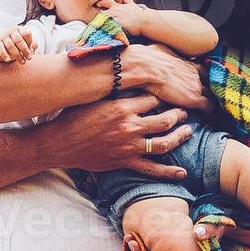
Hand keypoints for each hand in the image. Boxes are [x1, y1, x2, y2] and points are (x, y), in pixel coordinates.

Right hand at [0, 25, 36, 62]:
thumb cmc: (16, 44)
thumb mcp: (26, 42)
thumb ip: (33, 44)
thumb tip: (32, 50)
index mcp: (19, 30)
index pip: (26, 33)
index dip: (30, 43)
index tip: (31, 52)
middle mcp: (11, 31)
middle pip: (18, 39)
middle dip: (25, 50)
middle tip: (29, 58)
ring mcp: (2, 36)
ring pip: (10, 45)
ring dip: (17, 55)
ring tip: (23, 62)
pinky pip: (0, 48)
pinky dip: (4, 54)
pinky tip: (8, 60)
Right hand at [38, 94, 194, 180]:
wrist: (61, 143)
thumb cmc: (74, 117)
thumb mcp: (94, 98)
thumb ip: (114, 92)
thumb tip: (126, 78)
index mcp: (122, 107)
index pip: (152, 99)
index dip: (162, 98)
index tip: (167, 97)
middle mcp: (129, 126)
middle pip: (164, 119)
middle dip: (178, 115)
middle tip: (184, 113)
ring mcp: (129, 146)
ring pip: (164, 142)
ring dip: (179, 136)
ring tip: (188, 131)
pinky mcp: (125, 162)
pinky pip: (152, 169)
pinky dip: (168, 172)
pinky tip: (182, 172)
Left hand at [93, 0, 148, 32]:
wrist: (145, 20)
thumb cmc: (138, 13)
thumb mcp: (132, 4)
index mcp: (117, 6)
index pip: (105, 1)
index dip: (100, 3)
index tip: (98, 5)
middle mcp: (114, 11)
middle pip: (101, 13)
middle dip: (99, 17)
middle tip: (96, 22)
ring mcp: (115, 18)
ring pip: (102, 20)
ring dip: (100, 24)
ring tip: (98, 29)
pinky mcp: (116, 26)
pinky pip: (107, 28)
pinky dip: (104, 30)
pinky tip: (103, 33)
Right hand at [120, 43, 205, 108]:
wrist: (146, 68)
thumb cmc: (148, 58)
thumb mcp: (159, 50)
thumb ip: (166, 54)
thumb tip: (160, 54)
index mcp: (187, 63)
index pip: (203, 70)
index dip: (203, 78)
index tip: (201, 83)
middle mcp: (195, 74)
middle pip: (210, 82)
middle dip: (208, 90)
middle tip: (203, 97)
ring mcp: (196, 86)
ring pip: (212, 94)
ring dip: (208, 101)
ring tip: (204, 108)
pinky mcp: (194, 98)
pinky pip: (208, 107)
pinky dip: (207, 112)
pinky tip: (202, 116)